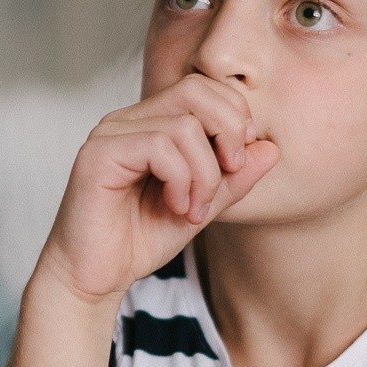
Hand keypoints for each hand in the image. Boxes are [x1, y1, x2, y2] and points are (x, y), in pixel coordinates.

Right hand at [36, 74, 279, 303]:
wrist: (94, 278)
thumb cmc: (139, 241)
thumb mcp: (202, 206)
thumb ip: (234, 178)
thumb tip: (271, 148)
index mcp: (150, 123)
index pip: (204, 89)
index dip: (234, 119)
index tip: (237, 164)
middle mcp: (128, 119)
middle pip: (196, 90)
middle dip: (228, 132)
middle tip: (229, 174)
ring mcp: (110, 133)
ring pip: (184, 125)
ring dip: (204, 173)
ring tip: (194, 210)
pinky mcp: (98, 154)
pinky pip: (159, 146)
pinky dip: (181, 180)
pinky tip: (175, 207)